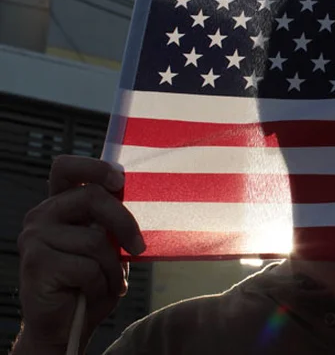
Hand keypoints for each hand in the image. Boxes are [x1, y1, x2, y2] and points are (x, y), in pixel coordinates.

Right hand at [15, 155, 144, 352]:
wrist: (65, 326)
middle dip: (125, 222)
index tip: (120, 179)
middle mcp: (42, 216)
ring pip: (95, 239)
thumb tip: (142, 199)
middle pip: (92, 197)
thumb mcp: (108, 246)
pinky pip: (87, 267)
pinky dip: (102, 283)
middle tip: (140, 247)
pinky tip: (93, 292)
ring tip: (108, 281)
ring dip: (113, 267)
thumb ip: (113, 222)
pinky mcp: (36, 263)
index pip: (66, 168)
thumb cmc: (91, 282)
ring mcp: (35, 238)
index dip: (94, 166)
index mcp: (60, 206)